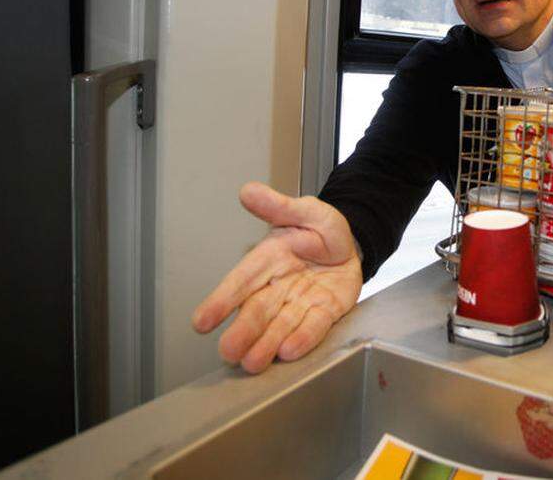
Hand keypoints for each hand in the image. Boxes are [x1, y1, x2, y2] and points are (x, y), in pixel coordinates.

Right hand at [191, 182, 362, 372]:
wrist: (352, 244)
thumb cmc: (320, 229)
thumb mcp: (304, 211)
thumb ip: (278, 206)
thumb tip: (248, 191)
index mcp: (267, 260)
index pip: (240, 281)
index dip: (220, 301)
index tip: (201, 322)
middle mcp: (278, 286)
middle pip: (256, 311)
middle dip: (242, 331)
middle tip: (227, 350)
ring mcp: (300, 303)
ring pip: (280, 326)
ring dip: (266, 344)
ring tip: (252, 361)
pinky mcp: (324, 313)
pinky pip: (313, 327)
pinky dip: (302, 339)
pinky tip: (288, 352)